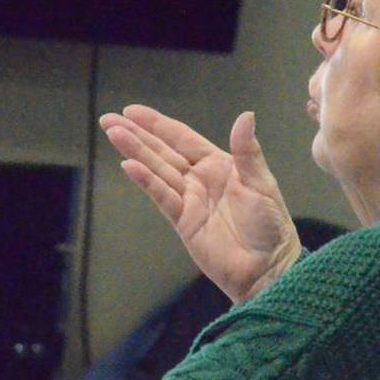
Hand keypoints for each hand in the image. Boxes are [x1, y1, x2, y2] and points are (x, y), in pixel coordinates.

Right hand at [101, 105, 300, 304]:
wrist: (267, 268)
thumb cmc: (270, 225)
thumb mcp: (261, 182)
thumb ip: (247, 150)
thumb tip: (246, 115)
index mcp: (218, 164)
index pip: (181, 137)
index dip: (157, 124)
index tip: (132, 111)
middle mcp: (199, 178)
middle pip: (161, 151)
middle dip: (136, 135)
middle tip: (109, 120)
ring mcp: (188, 200)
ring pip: (157, 170)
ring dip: (135, 152)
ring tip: (114, 135)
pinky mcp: (182, 221)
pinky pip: (162, 196)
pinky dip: (146, 181)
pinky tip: (129, 167)